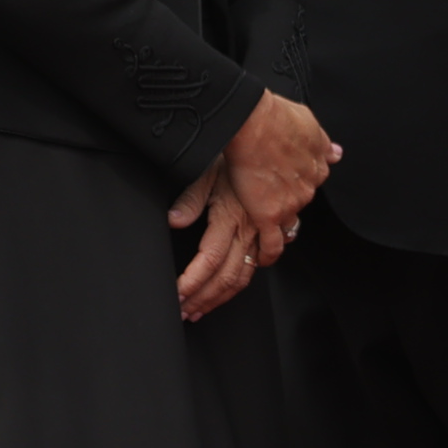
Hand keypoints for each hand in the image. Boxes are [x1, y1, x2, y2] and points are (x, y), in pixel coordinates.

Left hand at [166, 164, 264, 321]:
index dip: (193, 284)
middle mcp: (248, 229)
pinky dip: (252, 273)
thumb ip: (190, 200)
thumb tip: (174, 221)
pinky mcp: (273, 223)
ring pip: (246, 274)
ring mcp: (263, 229)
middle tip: (187, 311)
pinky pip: (267, 256)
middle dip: (205, 299)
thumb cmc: (235, 151)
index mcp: (228, 218)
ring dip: (223, 295)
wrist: (268, 135)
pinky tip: (238, 282)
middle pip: (227, 277)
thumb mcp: (205, 172)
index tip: (178, 297)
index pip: (209, 262)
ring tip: (204, 307)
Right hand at [191, 92, 340, 260]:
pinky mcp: (269, 216)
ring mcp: (290, 204)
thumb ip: (322, 141)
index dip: (299, 183)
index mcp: (317, 165)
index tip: (290, 184)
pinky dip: (268, 253)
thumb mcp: (309, 122)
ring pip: (289, 224)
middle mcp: (308, 187)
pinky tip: (263, 258)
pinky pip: (272, 243)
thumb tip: (336, 152)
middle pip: (300, 202)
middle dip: (288, 203)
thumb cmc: (275, 116)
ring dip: (280, 229)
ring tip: (268, 233)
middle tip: (271, 202)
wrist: (254, 124)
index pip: (312, 181)